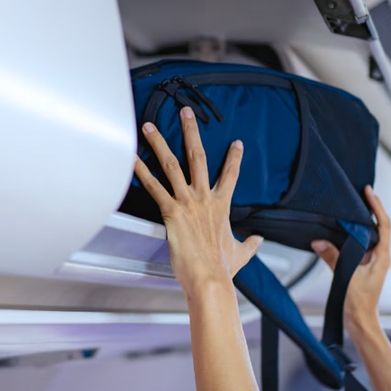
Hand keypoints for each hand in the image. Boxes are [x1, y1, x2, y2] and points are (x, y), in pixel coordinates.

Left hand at [133, 106, 263, 297]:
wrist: (211, 279)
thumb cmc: (223, 269)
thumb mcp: (242, 253)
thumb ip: (250, 243)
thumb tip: (260, 240)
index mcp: (221, 206)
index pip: (231, 175)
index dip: (235, 158)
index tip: (237, 143)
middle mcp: (205, 198)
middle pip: (198, 156)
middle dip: (191, 132)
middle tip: (186, 112)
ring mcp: (188, 202)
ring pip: (172, 164)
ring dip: (159, 143)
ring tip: (149, 126)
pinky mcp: (171, 212)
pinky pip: (153, 187)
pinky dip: (141, 171)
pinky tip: (131, 158)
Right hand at [310, 185, 390, 332]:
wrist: (361, 322)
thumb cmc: (359, 304)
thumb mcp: (346, 277)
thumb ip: (333, 257)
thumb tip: (318, 241)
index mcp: (382, 256)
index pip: (383, 225)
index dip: (377, 206)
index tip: (368, 192)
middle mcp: (379, 256)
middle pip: (377, 226)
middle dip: (369, 209)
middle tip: (358, 193)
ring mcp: (371, 261)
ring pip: (367, 235)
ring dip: (359, 222)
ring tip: (348, 207)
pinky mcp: (362, 266)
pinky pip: (357, 245)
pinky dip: (350, 235)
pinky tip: (339, 230)